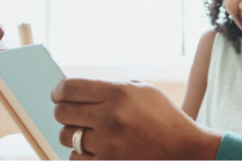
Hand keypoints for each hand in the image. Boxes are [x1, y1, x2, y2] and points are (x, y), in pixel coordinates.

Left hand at [52, 77, 222, 160]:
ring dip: (73, 134)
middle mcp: (111, 117)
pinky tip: (97, 148)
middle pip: (62, 113)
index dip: (58, 91)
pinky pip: (75, 157)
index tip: (58, 95)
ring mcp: (107, 143)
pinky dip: (82, 153)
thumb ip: (110, 87)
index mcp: (119, 93)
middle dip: (64, 112)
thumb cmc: (162, 116)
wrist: (183, 148)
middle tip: (73, 114)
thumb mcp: (143, 91)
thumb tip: (74, 91)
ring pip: (66, 136)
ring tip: (90, 132)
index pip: (70, 88)